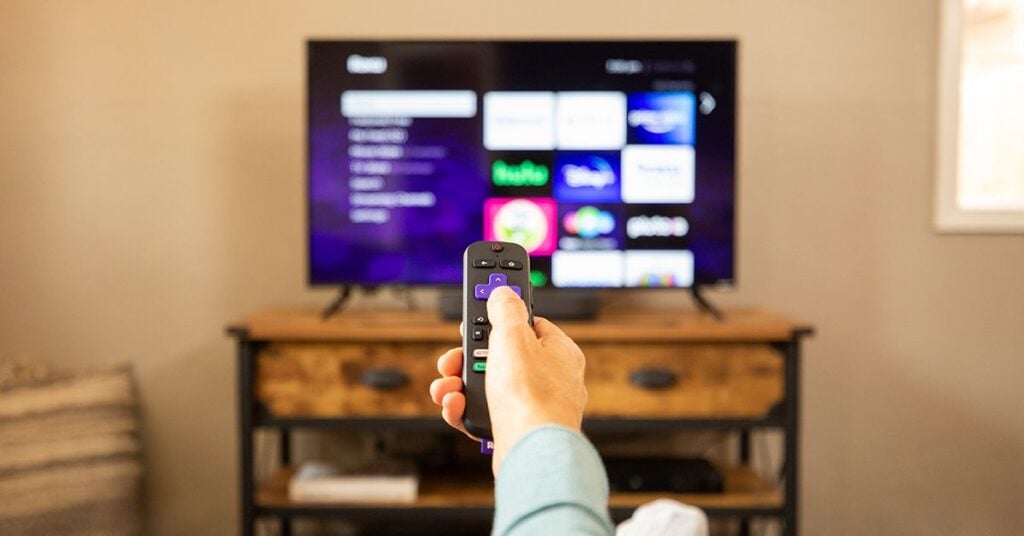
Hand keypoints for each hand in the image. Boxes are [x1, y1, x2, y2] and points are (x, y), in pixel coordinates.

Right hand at [429, 286, 587, 473]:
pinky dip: (465, 408)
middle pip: (502, 355)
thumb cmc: (531, 397)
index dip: (500, 315)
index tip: (480, 305)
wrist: (531, 453)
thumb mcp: (513, 336)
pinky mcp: (516, 430)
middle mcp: (551, 379)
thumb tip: (503, 292)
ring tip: (448, 386)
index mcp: (559, 352)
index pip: (529, 322)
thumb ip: (506, 309)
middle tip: (454, 356)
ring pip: (489, 385)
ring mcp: (534, 406)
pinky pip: (485, 412)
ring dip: (460, 383)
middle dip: (469, 356)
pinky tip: (455, 405)